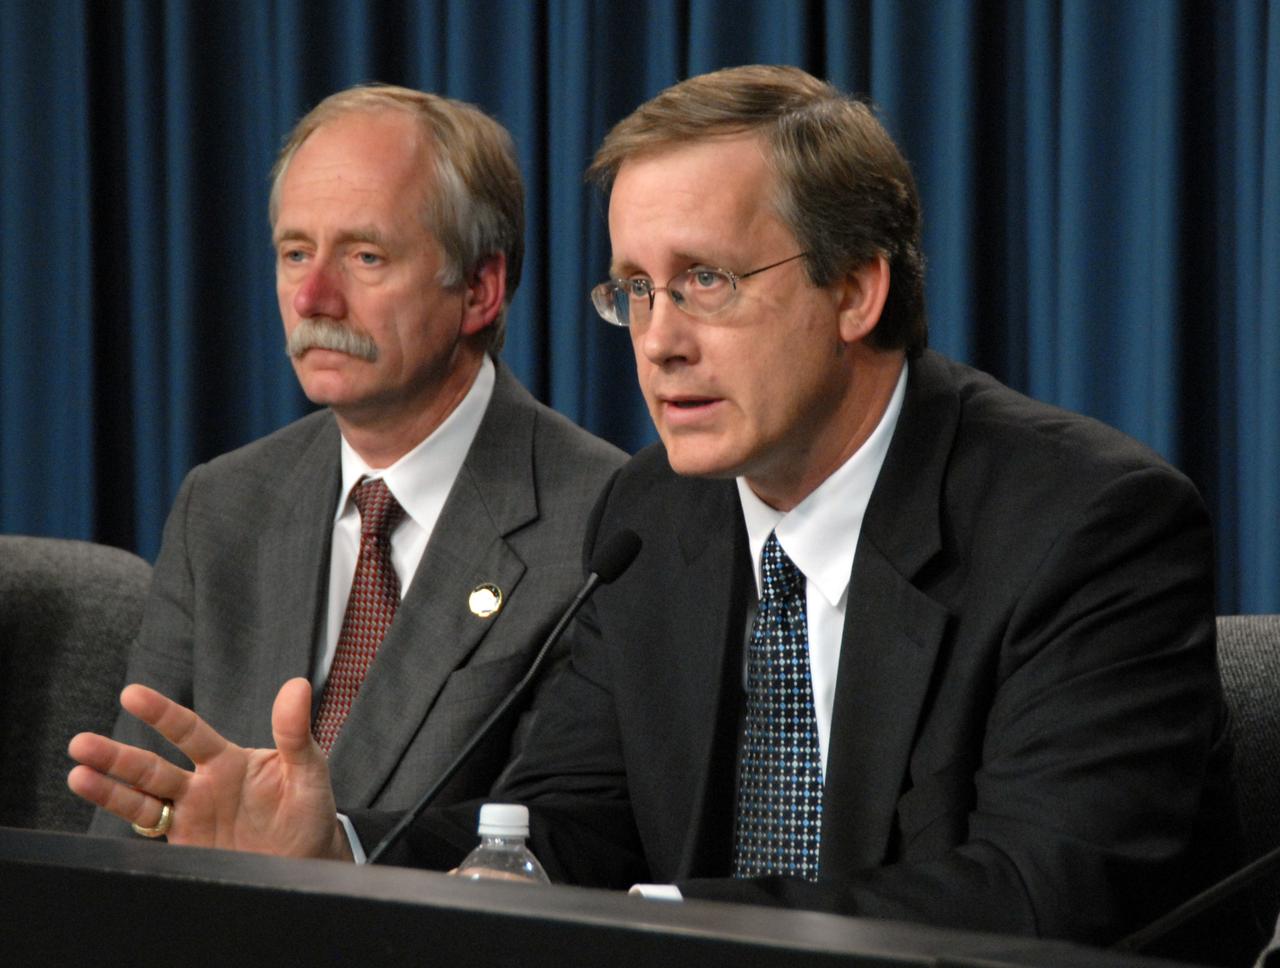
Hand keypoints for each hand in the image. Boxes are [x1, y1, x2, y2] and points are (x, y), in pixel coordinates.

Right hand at [67, 678, 351, 860]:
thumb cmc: (309, 811)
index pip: (189, 731)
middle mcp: (202, 785)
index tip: (132, 694)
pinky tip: (100, 816)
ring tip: (77, 775)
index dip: (161, 714)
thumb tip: (297, 685)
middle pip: (151, 766)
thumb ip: (294, 733)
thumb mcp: (308, 771)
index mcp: (228, 761)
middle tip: (80, 744)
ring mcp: (190, 817)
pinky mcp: (186, 847)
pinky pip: (150, 833)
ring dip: (108, 789)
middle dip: (115, 756)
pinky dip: (124, 827)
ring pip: (141, 800)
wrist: (307, 862)